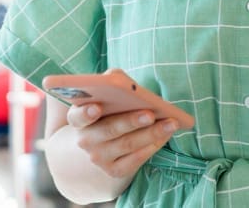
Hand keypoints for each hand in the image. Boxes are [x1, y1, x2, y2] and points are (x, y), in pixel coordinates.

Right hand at [65, 71, 179, 178]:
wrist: (103, 140)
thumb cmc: (109, 108)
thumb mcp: (106, 93)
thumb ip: (111, 82)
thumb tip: (121, 79)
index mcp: (79, 118)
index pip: (78, 116)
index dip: (86, 113)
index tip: (97, 107)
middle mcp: (85, 140)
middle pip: (110, 130)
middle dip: (132, 121)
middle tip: (151, 114)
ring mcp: (99, 157)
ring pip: (127, 145)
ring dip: (151, 134)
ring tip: (170, 123)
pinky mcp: (114, 170)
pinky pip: (136, 159)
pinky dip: (153, 146)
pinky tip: (166, 135)